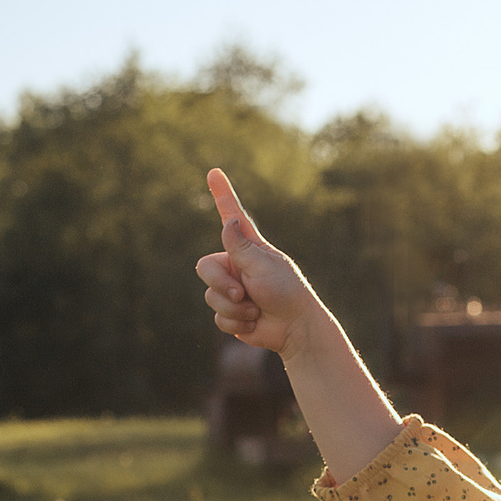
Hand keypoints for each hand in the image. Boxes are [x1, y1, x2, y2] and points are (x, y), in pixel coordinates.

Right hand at [195, 168, 317, 355]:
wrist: (295, 328)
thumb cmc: (286, 292)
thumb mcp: (263, 265)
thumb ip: (240, 246)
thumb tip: (228, 222)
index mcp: (248, 248)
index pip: (231, 217)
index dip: (222, 195)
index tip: (214, 172)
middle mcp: (237, 266)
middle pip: (206, 268)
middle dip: (222, 284)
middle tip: (242, 293)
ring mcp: (232, 290)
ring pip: (210, 296)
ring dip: (233, 307)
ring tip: (254, 309)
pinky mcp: (231, 314)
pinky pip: (218, 317)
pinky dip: (236, 322)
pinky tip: (254, 322)